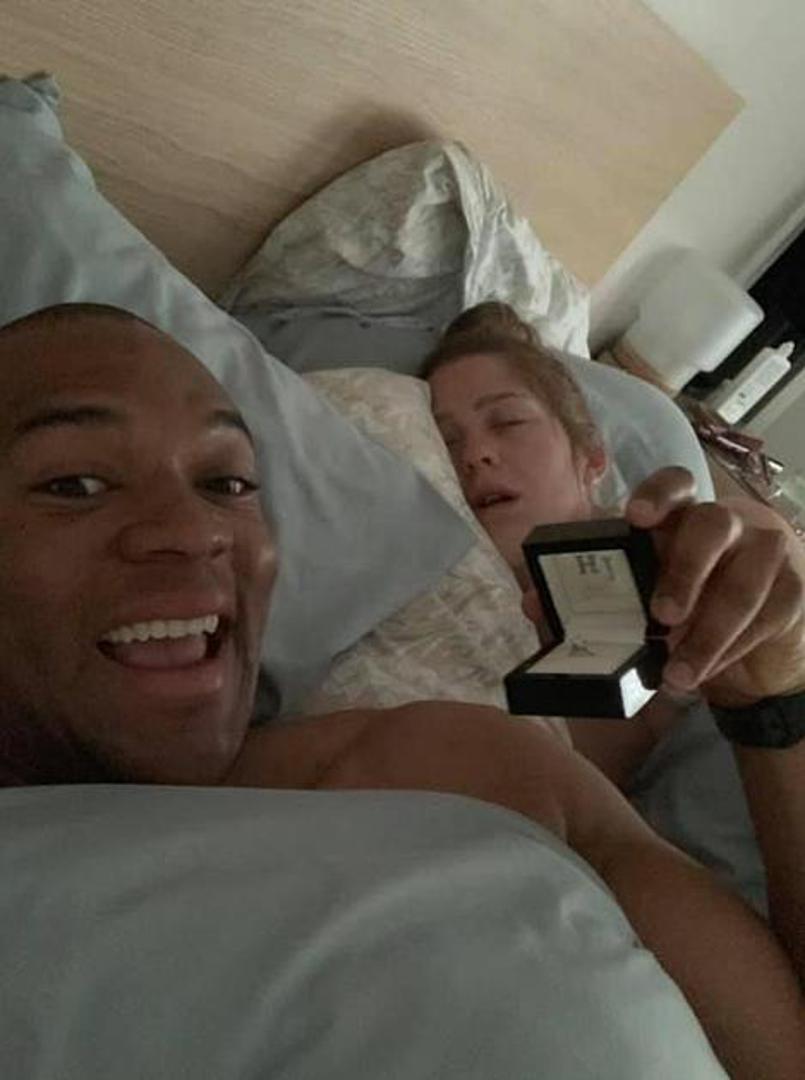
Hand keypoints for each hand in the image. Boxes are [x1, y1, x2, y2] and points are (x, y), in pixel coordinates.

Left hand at [626, 467, 804, 706]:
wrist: (753, 650)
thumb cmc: (687, 612)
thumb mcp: (649, 598)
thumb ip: (619, 594)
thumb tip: (562, 608)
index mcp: (683, 516)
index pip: (676, 485)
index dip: (658, 495)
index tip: (636, 517)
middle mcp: (727, 524)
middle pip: (712, 525)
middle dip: (685, 571)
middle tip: (662, 615)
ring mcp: (765, 552)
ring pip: (742, 584)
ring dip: (707, 635)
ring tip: (677, 673)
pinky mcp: (793, 588)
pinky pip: (766, 617)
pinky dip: (731, 651)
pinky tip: (706, 672)